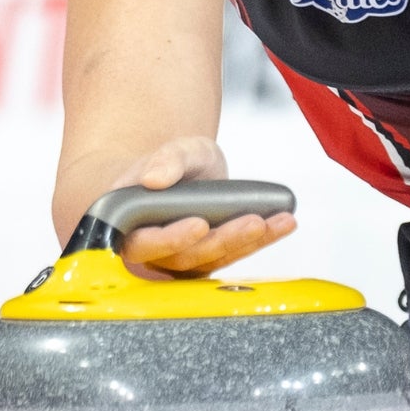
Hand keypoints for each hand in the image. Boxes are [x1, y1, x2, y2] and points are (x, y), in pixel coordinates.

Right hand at [110, 137, 295, 276]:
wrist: (183, 175)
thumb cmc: (170, 164)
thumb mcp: (175, 149)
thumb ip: (166, 159)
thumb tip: (154, 179)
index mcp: (127, 224)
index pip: (141, 242)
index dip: (170, 239)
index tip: (199, 224)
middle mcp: (150, 249)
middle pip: (182, 257)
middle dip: (221, 241)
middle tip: (253, 222)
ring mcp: (178, 258)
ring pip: (211, 260)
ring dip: (246, 243)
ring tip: (280, 220)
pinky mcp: (205, 261)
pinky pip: (230, 256)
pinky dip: (259, 242)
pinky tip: (282, 224)